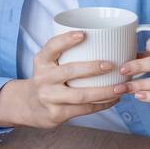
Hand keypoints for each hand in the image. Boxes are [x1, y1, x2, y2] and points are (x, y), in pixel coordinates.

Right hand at [0, 30, 121, 128]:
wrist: (28, 106)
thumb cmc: (47, 80)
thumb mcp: (47, 64)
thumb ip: (65, 55)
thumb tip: (104, 43)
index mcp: (42, 61)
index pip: (52, 47)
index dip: (66, 40)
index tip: (83, 34)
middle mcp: (43, 78)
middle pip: (70, 71)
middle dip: (93, 68)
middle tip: (112, 65)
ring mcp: (49, 97)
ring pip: (81, 95)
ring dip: (104, 91)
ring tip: (120, 88)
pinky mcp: (56, 114)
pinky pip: (83, 109)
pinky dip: (101, 104)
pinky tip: (113, 100)